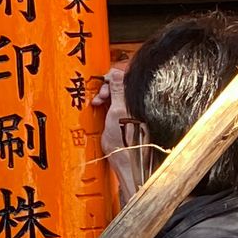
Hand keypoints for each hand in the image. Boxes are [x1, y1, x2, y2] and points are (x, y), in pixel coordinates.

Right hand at [94, 61, 149, 204]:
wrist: (128, 164)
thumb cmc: (123, 143)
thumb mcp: (116, 112)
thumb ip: (117, 90)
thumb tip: (116, 72)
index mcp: (136, 100)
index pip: (125, 78)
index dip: (111, 78)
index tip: (101, 85)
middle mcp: (138, 105)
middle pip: (121, 87)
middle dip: (108, 89)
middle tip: (99, 99)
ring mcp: (135, 114)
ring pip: (119, 97)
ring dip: (107, 99)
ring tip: (98, 107)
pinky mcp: (131, 122)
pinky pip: (119, 107)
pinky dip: (110, 108)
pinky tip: (104, 115)